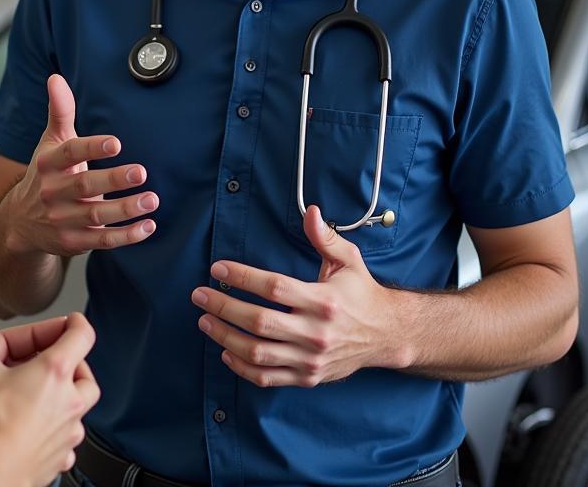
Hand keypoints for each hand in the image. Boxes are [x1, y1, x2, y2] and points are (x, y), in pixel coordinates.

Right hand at [0, 312, 99, 484]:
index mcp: (56, 370)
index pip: (82, 334)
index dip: (76, 323)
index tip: (71, 321)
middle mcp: (70, 400)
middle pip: (86, 374)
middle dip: (71, 365)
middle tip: (50, 364)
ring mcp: (69, 431)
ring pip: (79, 408)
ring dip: (65, 399)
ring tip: (42, 398)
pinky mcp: (61, 456)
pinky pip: (67, 438)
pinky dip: (57, 430)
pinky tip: (36, 429)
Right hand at [6, 74, 157, 256]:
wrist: (19, 222)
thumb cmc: (45, 173)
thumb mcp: (49, 142)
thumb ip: (59, 111)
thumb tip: (56, 78)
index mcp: (47, 164)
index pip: (69, 153)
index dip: (91, 147)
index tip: (116, 143)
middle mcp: (53, 192)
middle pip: (85, 185)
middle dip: (113, 180)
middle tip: (141, 172)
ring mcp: (63, 219)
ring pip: (96, 216)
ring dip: (126, 209)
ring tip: (152, 199)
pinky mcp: (74, 241)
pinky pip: (103, 240)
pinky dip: (127, 236)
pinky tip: (148, 226)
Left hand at [190, 205, 400, 386]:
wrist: (387, 335)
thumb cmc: (362, 293)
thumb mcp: (349, 261)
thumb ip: (325, 237)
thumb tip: (309, 210)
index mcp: (323, 300)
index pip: (274, 288)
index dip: (242, 277)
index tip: (218, 268)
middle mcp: (316, 332)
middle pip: (259, 322)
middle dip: (223, 307)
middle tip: (199, 295)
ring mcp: (311, 359)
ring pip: (258, 352)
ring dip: (225, 337)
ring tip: (204, 321)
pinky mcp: (308, 377)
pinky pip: (268, 378)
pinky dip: (243, 367)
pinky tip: (225, 351)